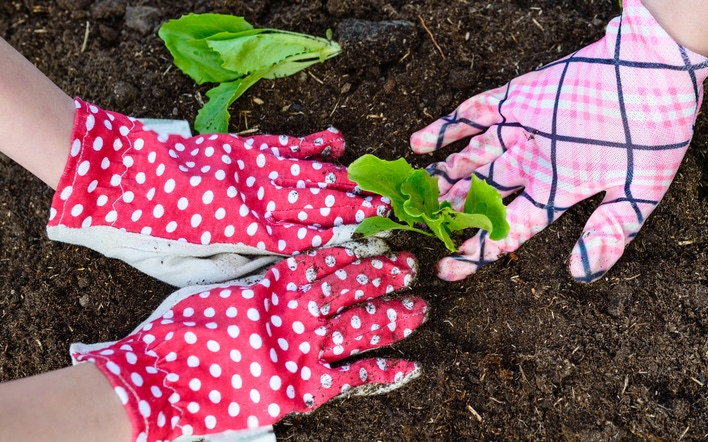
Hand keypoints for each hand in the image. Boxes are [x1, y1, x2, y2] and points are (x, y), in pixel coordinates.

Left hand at [47, 99, 388, 285]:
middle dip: (353, 210)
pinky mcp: (239, 146)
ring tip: (371, 185)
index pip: (304, 238)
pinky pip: (284, 145)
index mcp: (245, 235)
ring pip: (307, 174)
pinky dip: (311, 145)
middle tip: (386, 211)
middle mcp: (257, 200)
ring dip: (342, 180)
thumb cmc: (144, 232)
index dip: (339, 240)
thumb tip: (266, 271)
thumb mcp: (183, 268)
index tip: (367, 242)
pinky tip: (336, 143)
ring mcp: (251, 169)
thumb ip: (229, 269)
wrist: (114, 177)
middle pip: (316, 205)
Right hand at [70, 240, 426, 441]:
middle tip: (411, 267)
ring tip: (419, 307)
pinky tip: (411, 365)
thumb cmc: (179, 328)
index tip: (383, 241)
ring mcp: (308, 346)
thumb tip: (284, 268)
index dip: (361, 250)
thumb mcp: (217, 285)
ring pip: (365, 323)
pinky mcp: (308, 385)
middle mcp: (301, 307)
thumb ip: (256, 276)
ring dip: (395, 314)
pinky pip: (358, 375)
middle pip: (356, 284)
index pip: (332, 258)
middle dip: (387, 274)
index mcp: (279, 279)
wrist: (159, 376)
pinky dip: (386, 370)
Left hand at [410, 0, 707, 281]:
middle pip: (480, 196)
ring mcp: (521, 131)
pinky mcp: (516, 97)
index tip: (446, 269)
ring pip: (471, 158)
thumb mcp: (640, 192)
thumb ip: (610, 232)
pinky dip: (445, 128)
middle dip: (450, 211)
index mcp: (557, 192)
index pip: (509, 230)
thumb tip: (581, 276)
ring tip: (411, 191)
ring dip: (442, 174)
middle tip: (417, 225)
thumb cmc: (656, 131)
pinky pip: (472, 114)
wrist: (656, 68)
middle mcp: (532, 165)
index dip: (478, 251)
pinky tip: (418, 144)